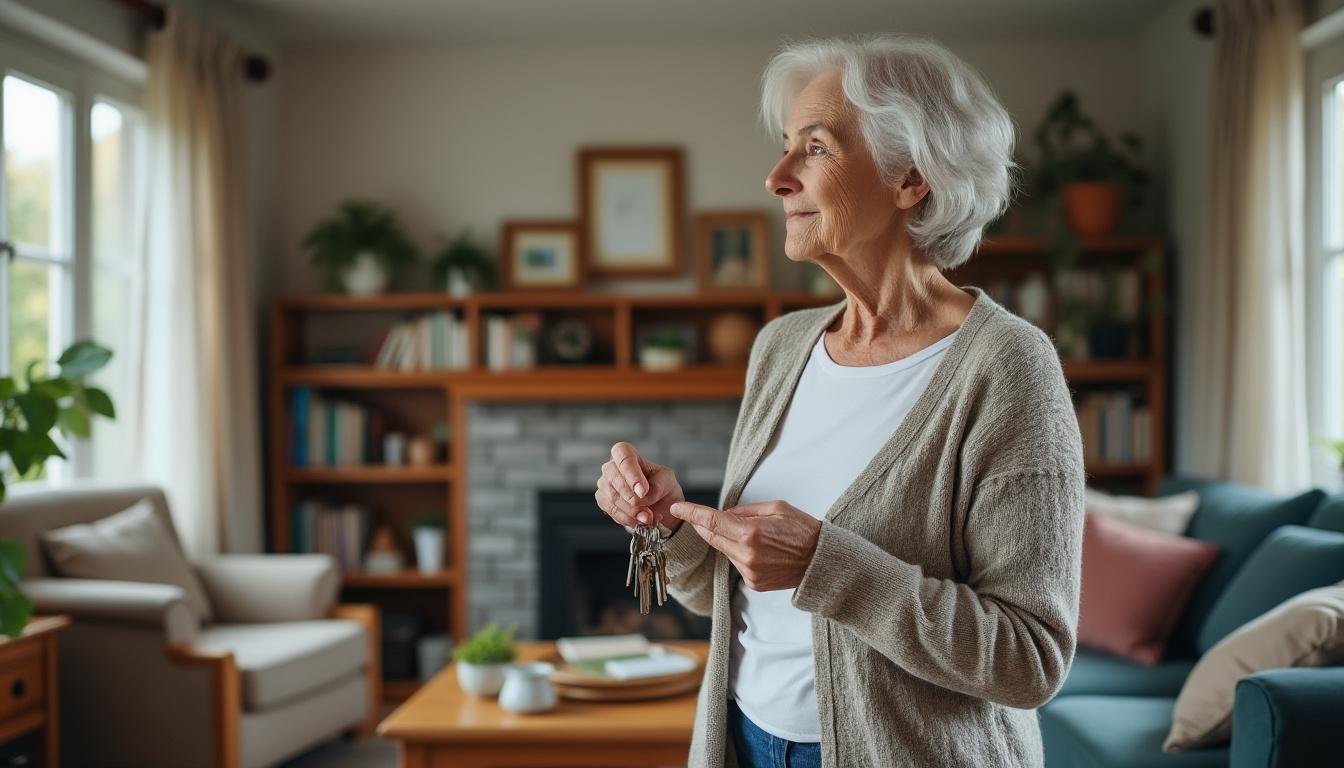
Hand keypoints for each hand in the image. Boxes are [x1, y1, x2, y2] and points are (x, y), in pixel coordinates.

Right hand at [595, 442, 685, 532]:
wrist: (658, 505)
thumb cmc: (662, 486)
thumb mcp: (667, 481)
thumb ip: (657, 485)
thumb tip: (642, 495)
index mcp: (627, 452)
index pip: (624, 456)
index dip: (632, 474)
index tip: (643, 492)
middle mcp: (611, 465)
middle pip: (614, 478)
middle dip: (631, 498)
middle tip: (647, 512)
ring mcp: (604, 483)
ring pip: (612, 497)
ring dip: (632, 512)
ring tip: (649, 518)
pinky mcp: (602, 500)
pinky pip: (612, 511)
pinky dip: (627, 519)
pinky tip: (640, 520)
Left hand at [668, 500, 820, 590]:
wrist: (822, 562)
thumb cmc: (803, 530)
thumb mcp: (776, 508)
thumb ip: (745, 511)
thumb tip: (723, 514)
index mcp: (751, 532)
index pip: (712, 522)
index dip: (692, 514)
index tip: (677, 508)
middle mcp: (746, 555)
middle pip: (712, 537)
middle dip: (704, 526)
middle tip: (698, 515)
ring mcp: (749, 572)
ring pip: (724, 551)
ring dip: (728, 540)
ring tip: (754, 534)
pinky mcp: (753, 583)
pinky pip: (737, 563)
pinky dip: (740, 554)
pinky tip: (761, 551)